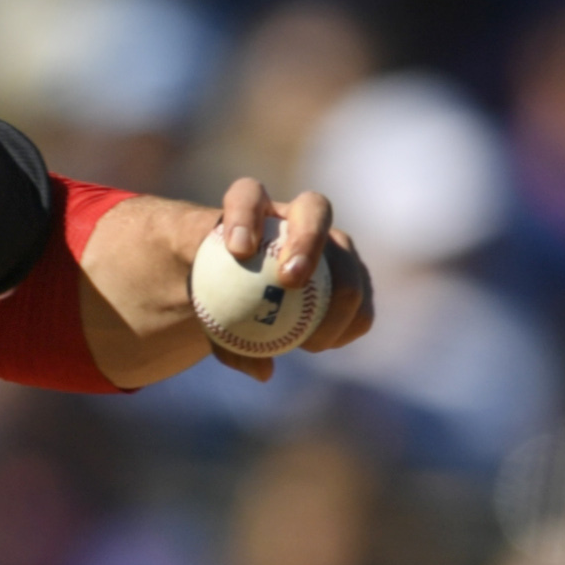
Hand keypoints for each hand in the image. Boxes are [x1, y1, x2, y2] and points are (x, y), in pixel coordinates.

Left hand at [201, 177, 377, 384]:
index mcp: (251, 209)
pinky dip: (348, 324)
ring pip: (346, 258)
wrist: (239, 295)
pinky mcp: (350, 272)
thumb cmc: (214, 297)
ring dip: (335, 298)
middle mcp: (296, 216)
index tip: (238, 250)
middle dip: (308, 240)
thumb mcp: (203, 314)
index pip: (247, 195)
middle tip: (290, 281)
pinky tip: (324, 345)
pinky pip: (361, 298)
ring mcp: (330, 242)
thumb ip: (221, 337)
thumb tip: (263, 369)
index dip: (245, 215)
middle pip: (314, 210)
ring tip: (309, 341)